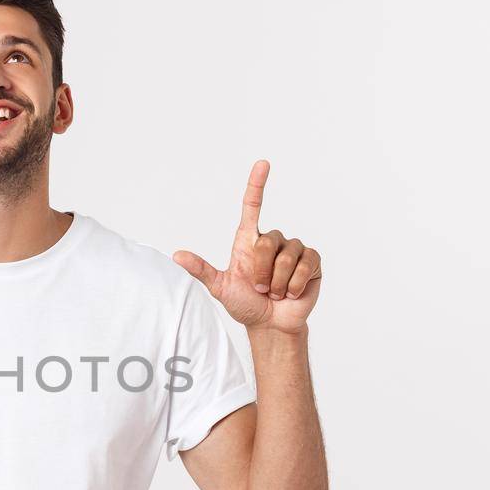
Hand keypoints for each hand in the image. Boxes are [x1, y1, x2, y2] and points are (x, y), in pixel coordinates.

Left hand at [173, 160, 321, 332]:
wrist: (270, 325)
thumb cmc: (245, 304)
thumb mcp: (220, 287)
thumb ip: (201, 270)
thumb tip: (176, 255)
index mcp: (249, 241)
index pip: (253, 206)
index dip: (257, 185)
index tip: (262, 164)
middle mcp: (272, 241)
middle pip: (266, 242)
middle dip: (260, 272)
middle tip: (259, 288)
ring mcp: (294, 250)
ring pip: (286, 256)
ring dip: (277, 282)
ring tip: (274, 292)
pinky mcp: (312, 262)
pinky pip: (305, 265)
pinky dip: (294, 285)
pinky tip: (291, 293)